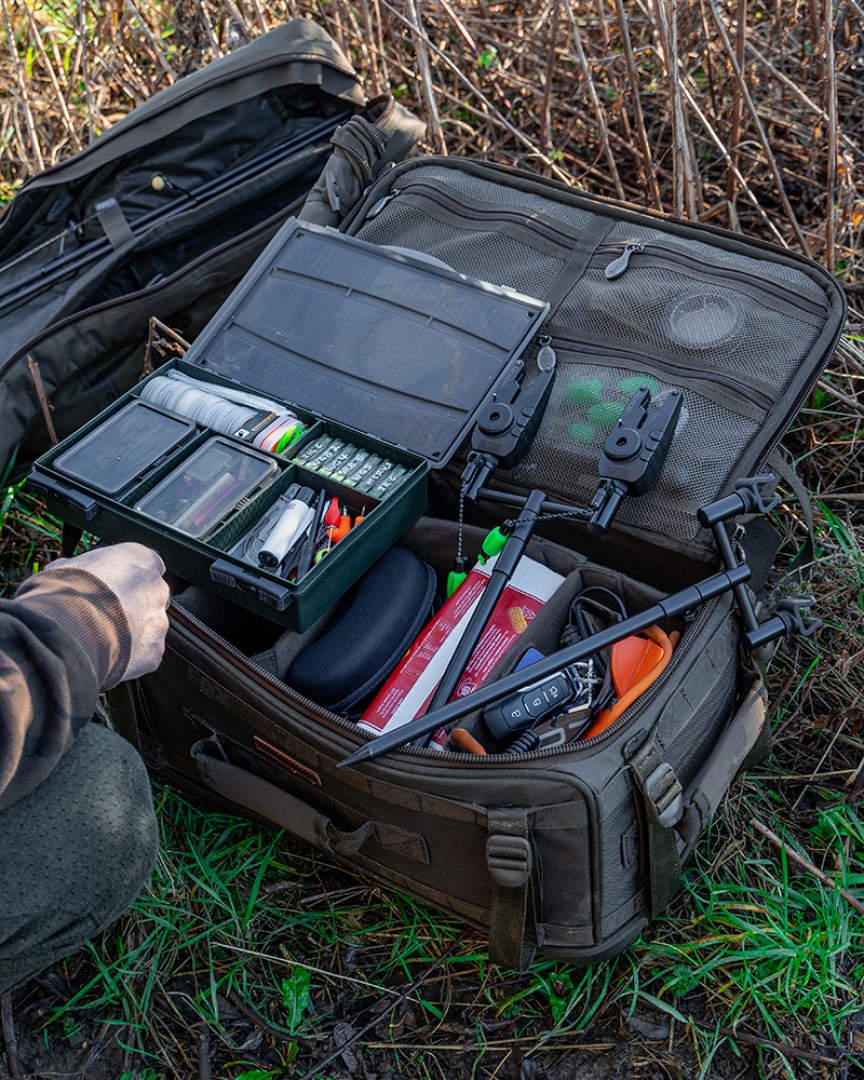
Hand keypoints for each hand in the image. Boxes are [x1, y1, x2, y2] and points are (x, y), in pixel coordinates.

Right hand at [57, 543, 170, 680]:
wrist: (69, 631)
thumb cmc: (65, 594)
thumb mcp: (65, 568)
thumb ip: (79, 568)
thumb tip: (67, 569)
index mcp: (140, 559)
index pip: (144, 565)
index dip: (125, 578)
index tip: (111, 587)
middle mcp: (157, 588)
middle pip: (149, 597)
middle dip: (132, 606)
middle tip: (104, 615)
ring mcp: (158, 621)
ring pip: (149, 627)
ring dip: (131, 632)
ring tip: (102, 638)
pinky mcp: (153, 651)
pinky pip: (144, 653)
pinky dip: (130, 657)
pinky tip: (107, 655)